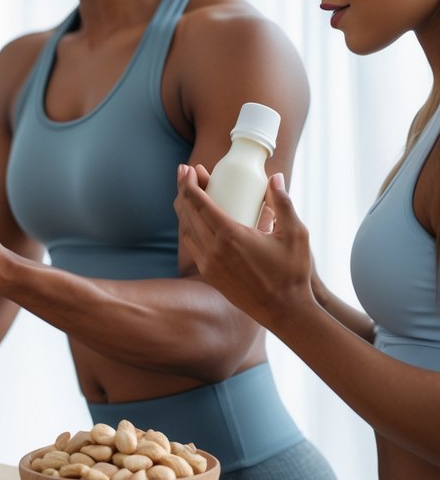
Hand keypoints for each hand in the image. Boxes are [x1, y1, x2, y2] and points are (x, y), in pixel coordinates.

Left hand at [174, 164, 312, 326]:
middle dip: (184, 189)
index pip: (200, 203)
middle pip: (188, 213)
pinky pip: (192, 246)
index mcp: (231, 235)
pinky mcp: (209, 275)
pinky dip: (189, 229)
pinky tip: (194, 221)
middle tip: (185, 173)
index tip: (188, 169)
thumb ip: (282, 203)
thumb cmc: (293, 272)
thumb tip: (274, 178)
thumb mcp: (295, 234)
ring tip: (188, 192)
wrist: (285, 311)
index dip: (190, 183)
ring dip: (184, 209)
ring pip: (186, 230)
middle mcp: (214, 249)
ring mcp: (209, 264)